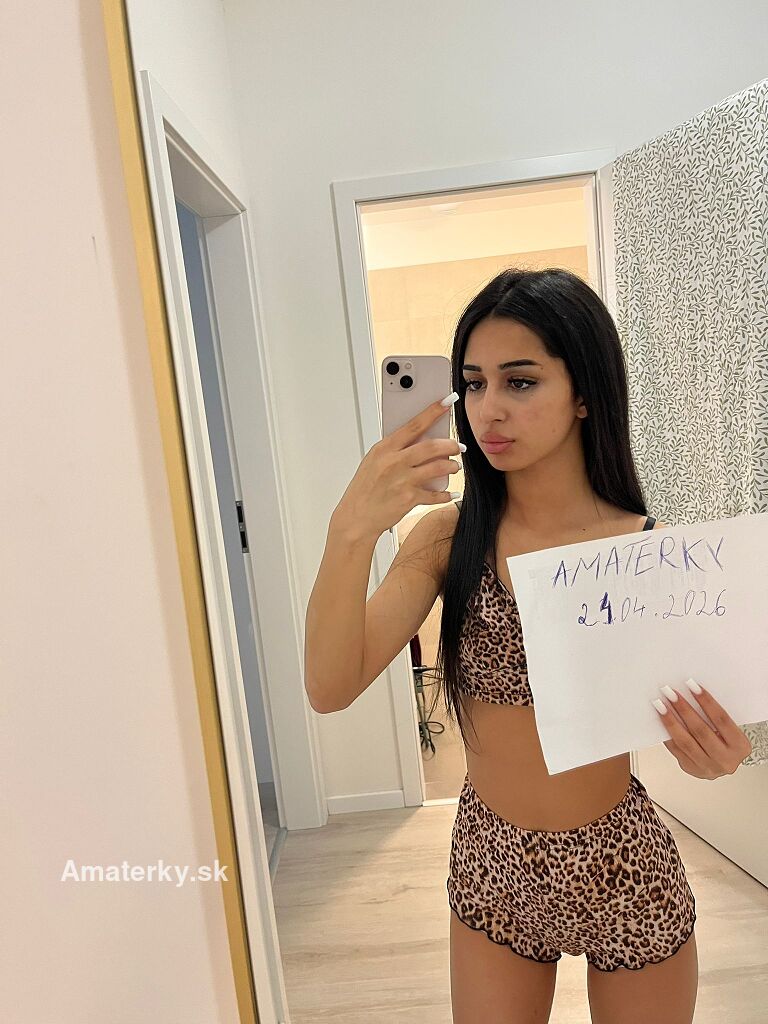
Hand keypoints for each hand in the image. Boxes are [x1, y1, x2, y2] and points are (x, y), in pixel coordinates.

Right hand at [334, 392, 463, 538]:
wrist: (356, 517)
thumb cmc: (365, 488)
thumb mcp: (375, 461)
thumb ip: (396, 449)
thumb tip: (422, 439)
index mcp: (384, 448)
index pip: (414, 424)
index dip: (434, 411)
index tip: (448, 401)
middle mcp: (394, 462)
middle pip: (431, 446)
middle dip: (450, 444)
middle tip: (458, 446)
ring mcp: (402, 480)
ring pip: (438, 467)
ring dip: (451, 466)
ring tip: (454, 466)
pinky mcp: (409, 499)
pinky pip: (436, 494)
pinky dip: (446, 494)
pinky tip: (451, 493)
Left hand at [652, 681, 752, 778]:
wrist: (722, 765)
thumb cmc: (727, 742)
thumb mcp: (730, 730)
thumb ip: (716, 716)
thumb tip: (692, 691)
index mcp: (739, 746)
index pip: (722, 720)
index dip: (706, 702)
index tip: (692, 686)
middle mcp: (725, 759)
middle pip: (701, 731)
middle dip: (684, 709)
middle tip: (671, 693)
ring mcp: (707, 767)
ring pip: (685, 741)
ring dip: (671, 721)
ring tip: (660, 705)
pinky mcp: (691, 768)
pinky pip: (675, 749)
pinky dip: (667, 733)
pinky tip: (660, 720)